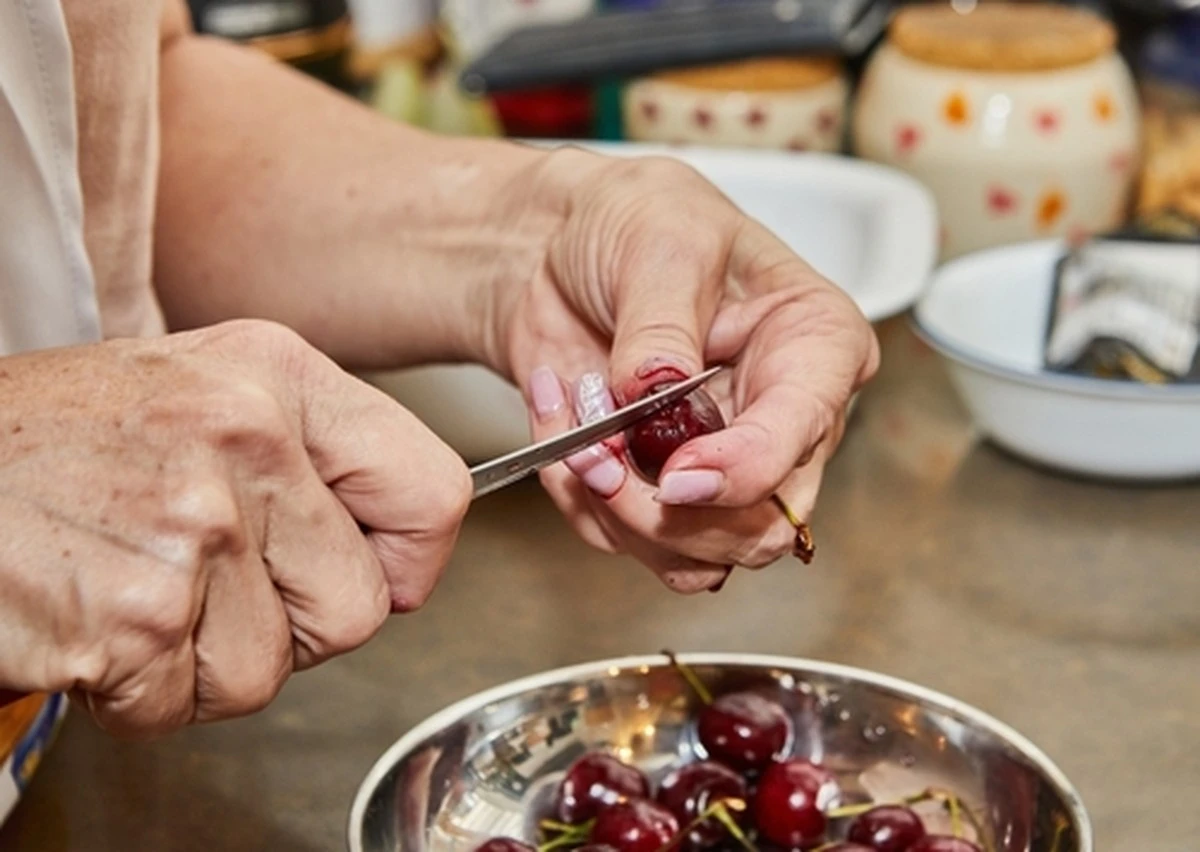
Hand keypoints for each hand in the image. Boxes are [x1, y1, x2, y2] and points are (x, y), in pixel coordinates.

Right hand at [0, 320, 469, 736]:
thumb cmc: (51, 440)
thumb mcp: (201, 393)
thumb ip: (308, 457)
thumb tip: (404, 549)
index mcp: (278, 377)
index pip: (435, 495)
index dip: (408, 560)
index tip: (372, 573)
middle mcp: (246, 440)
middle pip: (356, 609)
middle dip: (287, 627)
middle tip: (208, 588)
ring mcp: (191, 528)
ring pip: (270, 671)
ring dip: (203, 662)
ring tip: (136, 592)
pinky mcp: (133, 615)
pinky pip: (184, 704)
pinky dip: (138, 692)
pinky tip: (94, 621)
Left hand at [495, 149, 879, 592]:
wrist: (562, 248)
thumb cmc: (636, 222)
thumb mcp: (660, 245)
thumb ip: (662, 331)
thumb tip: (658, 402)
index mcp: (816, 348)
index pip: (804, 434)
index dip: (743, 471)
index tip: (675, 478)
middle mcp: (784, 421)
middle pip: (759, 526)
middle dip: (666, 510)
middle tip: (596, 456)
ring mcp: (725, 465)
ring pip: (697, 557)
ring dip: (615, 512)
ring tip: (573, 428)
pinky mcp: (663, 490)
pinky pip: (628, 541)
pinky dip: (580, 502)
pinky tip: (560, 430)